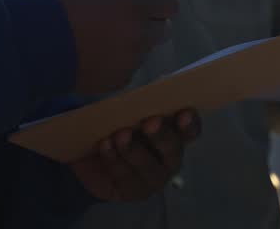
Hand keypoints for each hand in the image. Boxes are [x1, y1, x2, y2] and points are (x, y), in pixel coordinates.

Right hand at [50, 0, 179, 94]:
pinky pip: (130, 68)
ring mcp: (131, 61)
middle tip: (124, 19)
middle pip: (165, 30)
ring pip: (146, 50)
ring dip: (134, 43)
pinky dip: (120, 62)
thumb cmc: (63, 7)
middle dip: (151, 23)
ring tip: (101, 39)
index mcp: (135, 6)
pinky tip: (95, 55)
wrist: (34, 46)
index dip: (161, 2)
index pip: (171, 4)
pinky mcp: (120, 80)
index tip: (148, 1)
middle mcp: (139, 35)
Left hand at [71, 110, 201, 202]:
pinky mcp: (132, 191)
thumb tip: (140, 88)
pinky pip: (124, 176)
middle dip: (161, 136)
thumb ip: (139, 101)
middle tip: (149, 123)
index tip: (183, 113)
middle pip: (172, 149)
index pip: (190, 130)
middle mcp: (169, 159)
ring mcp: (153, 178)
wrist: (89, 154)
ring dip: (134, 150)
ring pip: (148, 167)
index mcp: (175, 135)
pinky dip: (114, 159)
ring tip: (120, 135)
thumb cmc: (117, 125)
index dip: (189, 123)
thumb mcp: (127, 109)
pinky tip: (105, 145)